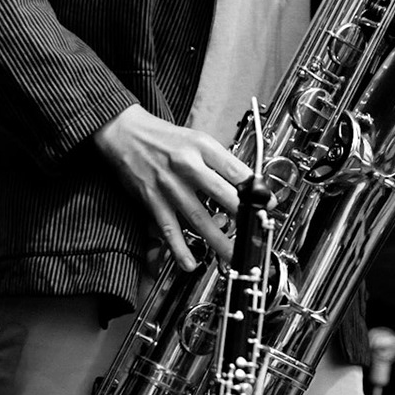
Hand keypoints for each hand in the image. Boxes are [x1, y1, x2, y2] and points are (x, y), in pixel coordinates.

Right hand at [93, 103, 250, 271]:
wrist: (126, 132)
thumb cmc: (165, 137)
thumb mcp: (198, 139)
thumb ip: (220, 161)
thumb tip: (246, 182)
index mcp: (203, 147)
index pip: (235, 169)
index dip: (255, 188)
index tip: (268, 203)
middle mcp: (187, 166)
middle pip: (221, 193)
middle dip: (242, 215)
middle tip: (256, 231)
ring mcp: (169, 185)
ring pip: (198, 216)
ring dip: (217, 239)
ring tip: (232, 256)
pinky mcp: (152, 200)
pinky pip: (169, 228)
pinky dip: (179, 248)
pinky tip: (190, 262)